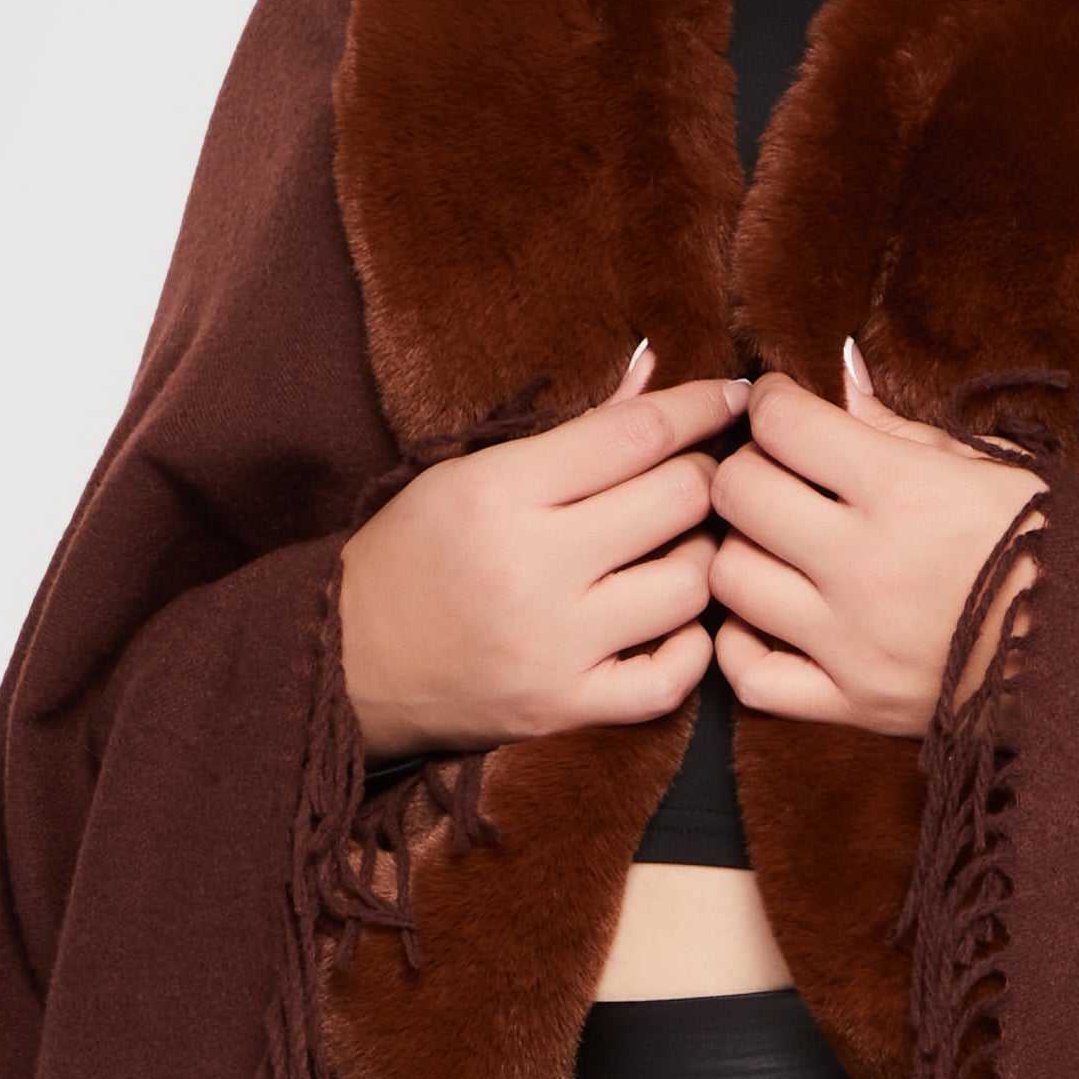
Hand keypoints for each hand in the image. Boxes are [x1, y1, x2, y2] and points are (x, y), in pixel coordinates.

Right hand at [338, 345, 748, 761]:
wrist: (343, 662)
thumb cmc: (413, 553)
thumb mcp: (471, 470)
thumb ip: (573, 428)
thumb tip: (655, 371)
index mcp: (501, 490)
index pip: (637, 434)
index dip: (702, 406)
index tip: (736, 397)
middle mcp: (532, 566)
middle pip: (679, 500)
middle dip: (707, 476)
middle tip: (706, 474)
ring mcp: (553, 644)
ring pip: (691, 584)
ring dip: (704, 557)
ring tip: (682, 547)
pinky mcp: (564, 707)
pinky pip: (673, 677)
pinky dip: (692, 646)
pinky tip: (676, 622)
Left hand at [709, 343, 1043, 736]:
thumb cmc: (1051, 541)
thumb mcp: (989, 464)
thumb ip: (898, 424)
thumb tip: (837, 370)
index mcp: (906, 492)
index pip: (783, 424)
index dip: (773, 401)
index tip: (782, 406)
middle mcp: (867, 566)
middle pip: (738, 492)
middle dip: (747, 466)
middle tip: (776, 470)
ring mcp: (853, 642)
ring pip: (729, 577)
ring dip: (740, 547)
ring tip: (775, 542)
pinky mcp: (854, 703)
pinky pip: (750, 675)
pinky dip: (740, 643)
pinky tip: (768, 614)